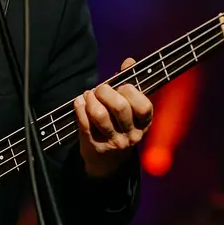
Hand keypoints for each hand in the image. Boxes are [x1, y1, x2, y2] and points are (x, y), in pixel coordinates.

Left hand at [73, 57, 153, 177]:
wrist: (108, 163)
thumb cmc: (119, 126)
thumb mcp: (130, 110)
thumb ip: (129, 85)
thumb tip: (129, 61)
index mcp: (144, 124)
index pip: (144, 106)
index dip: (131, 91)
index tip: (121, 86)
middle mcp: (131, 135)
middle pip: (120, 107)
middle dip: (106, 92)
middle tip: (100, 89)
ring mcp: (113, 142)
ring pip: (100, 115)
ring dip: (91, 99)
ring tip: (88, 95)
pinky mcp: (94, 146)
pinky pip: (84, 122)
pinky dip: (79, 107)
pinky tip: (79, 102)